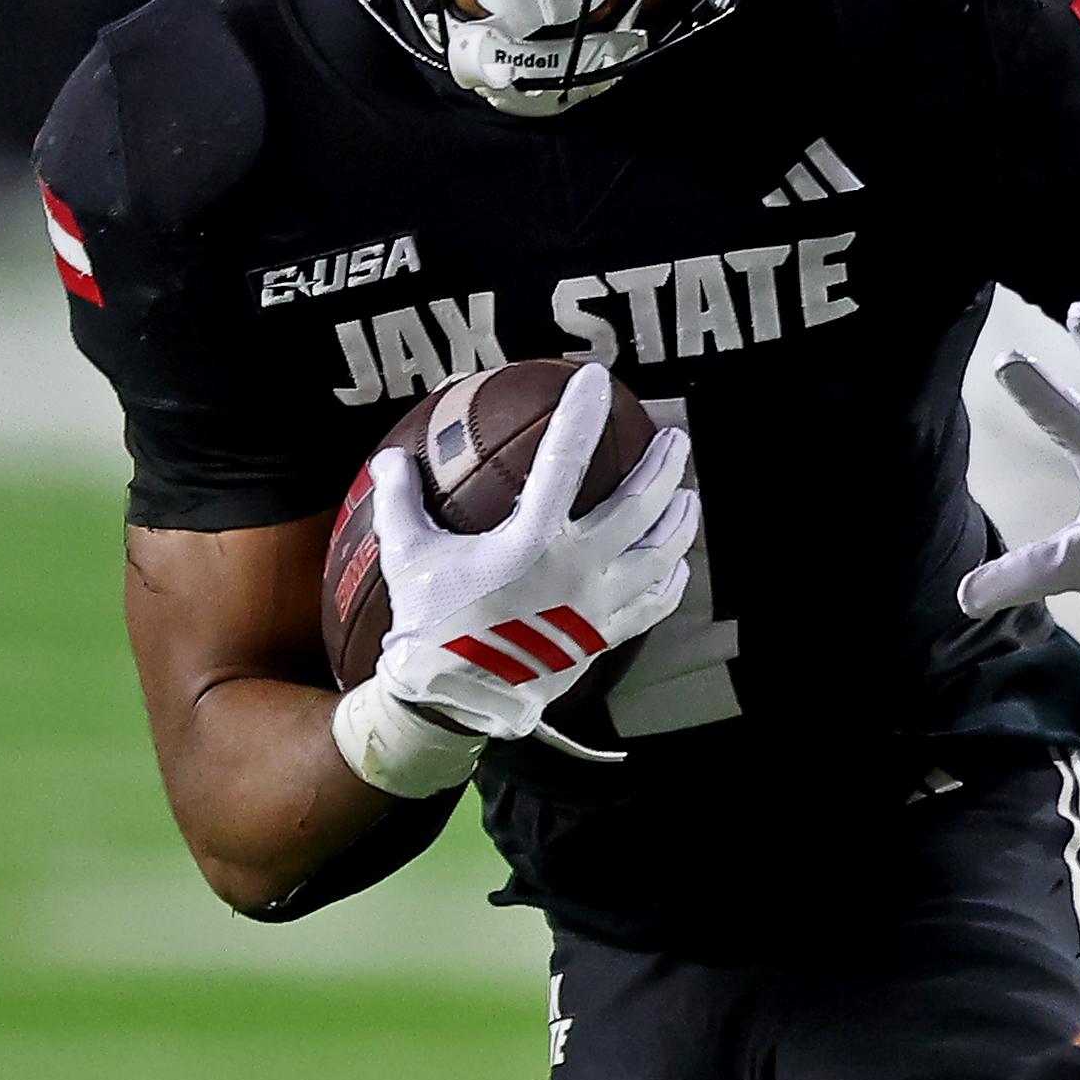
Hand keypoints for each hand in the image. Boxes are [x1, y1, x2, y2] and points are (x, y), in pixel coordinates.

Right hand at [333, 365, 696, 789]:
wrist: (453, 701)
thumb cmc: (430, 626)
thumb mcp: (408, 556)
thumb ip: (402, 501)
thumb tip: (390, 459)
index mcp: (532, 541)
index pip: (566, 460)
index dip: (582, 413)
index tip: (596, 379)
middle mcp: (577, 569)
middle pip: (639, 505)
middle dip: (665, 465)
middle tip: (675, 438)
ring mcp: (597, 606)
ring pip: (661, 554)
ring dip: (680, 521)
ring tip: (688, 497)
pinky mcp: (604, 637)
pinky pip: (654, 605)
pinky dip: (671, 581)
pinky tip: (676, 566)